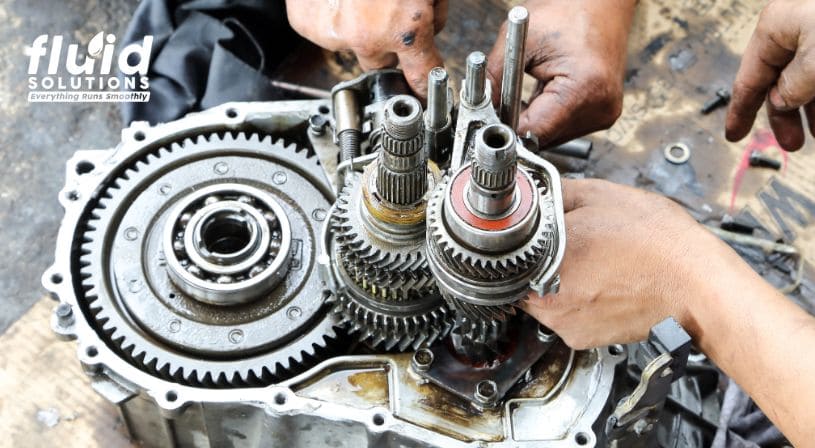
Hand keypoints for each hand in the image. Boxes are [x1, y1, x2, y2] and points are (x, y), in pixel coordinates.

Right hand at [285, 0, 446, 97]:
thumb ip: (432, 9)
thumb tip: (430, 26)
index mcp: (405, 28)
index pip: (421, 75)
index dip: (424, 86)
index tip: (425, 96)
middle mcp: (367, 38)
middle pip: (382, 63)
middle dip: (387, 42)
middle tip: (387, 8)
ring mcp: (333, 34)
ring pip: (350, 46)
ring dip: (356, 28)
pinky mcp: (306, 23)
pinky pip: (323, 33)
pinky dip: (329, 17)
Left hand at [486, 0, 635, 146]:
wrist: (604, 1)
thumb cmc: (568, 9)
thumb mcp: (520, 39)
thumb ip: (493, 79)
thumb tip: (477, 110)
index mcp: (584, 90)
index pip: (532, 132)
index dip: (505, 127)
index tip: (488, 118)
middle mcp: (600, 108)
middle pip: (542, 138)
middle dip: (517, 124)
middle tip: (501, 103)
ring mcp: (605, 113)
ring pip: (552, 136)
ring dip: (532, 121)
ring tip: (524, 93)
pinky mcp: (603, 113)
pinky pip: (564, 127)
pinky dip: (547, 116)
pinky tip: (540, 96)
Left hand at [524, 185, 814, 447]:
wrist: (696, 284)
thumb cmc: (656, 242)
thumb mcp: (600, 195)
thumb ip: (556, 193)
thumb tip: (534, 189)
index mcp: (543, 258)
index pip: (504, 251)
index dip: (516, 240)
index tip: (525, 236)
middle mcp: (546, 298)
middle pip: (519, 276)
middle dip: (537, 260)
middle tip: (567, 246)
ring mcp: (563, 324)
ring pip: (540, 298)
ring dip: (556, 282)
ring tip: (591, 264)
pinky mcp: (580, 340)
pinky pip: (564, 317)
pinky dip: (576, 302)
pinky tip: (601, 284)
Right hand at [726, 0, 814, 150]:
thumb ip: (791, 87)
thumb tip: (783, 99)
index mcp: (777, 28)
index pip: (749, 78)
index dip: (741, 111)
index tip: (734, 135)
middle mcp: (798, 28)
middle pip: (781, 80)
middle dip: (787, 114)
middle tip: (792, 143)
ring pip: (811, 79)